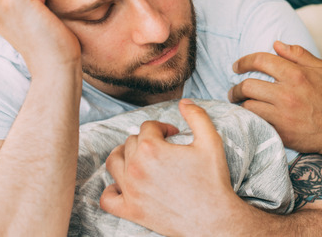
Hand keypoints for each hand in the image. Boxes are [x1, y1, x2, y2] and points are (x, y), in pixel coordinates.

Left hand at [100, 100, 247, 235]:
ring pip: (114, 163)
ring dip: (124, 156)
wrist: (214, 219)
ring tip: (140, 159)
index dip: (162, 127)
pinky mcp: (131, 211)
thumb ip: (197, 116)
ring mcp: (130, 191)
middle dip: (146, 141)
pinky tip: (125, 185)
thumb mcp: (211, 142)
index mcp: (152, 148)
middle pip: (130, 142)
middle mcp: (136, 168)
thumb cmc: (212, 181)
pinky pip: (107, 198)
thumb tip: (184, 102)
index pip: (147, 127)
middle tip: (164, 148)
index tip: (173, 135)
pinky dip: (112, 189)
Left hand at [229, 41, 321, 155]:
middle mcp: (287, 93)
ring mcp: (282, 113)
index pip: (260, 60)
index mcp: (296, 74)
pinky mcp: (280, 130)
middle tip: (235, 90)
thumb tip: (276, 44)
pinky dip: (249, 117)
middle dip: (236, 87)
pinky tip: (250, 115)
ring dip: (241, 103)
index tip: (237, 66)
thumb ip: (299, 54)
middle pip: (247, 85)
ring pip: (248, 105)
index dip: (244, 61)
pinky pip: (255, 121)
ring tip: (240, 103)